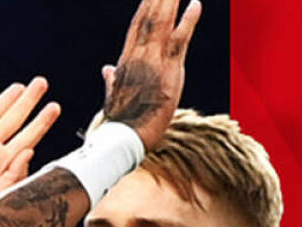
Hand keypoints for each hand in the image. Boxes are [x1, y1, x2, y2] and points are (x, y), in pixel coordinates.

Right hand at [0, 78, 60, 225]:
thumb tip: (31, 152)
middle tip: (42, 83)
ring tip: (21, 87)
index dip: (41, 122)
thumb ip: (14, 176)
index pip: (27, 137)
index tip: (54, 107)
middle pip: (13, 120)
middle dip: (28, 101)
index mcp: (0, 164)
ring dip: (6, 100)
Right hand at [102, 0, 201, 149]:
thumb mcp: (113, 97)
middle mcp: (138, 56)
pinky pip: (180, 40)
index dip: (144, 7)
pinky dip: (188, 21)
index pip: (136, 27)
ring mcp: (154, 61)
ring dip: (168, 1)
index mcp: (126, 61)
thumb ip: (112, 80)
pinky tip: (195, 3)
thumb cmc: (120, 122)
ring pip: (162, 23)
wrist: (125, 137)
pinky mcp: (169, 70)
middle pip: (149, 18)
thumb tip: (107, 69)